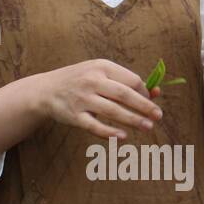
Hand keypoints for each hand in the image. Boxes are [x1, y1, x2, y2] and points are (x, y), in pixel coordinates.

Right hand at [36, 58, 162, 140]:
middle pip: (124, 94)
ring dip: (132, 120)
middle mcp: (91, 81)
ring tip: (148, 127)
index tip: (150, 103)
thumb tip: (156, 92)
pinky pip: (94, 126)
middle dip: (144, 106)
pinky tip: (122, 137)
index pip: (131, 80)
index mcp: (101, 66)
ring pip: (112, 111)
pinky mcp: (74, 116)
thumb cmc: (80, 81)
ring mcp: (82, 99)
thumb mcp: (99, 73)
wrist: (46, 90)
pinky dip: (109, 132)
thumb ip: (125, 82)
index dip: (145, 93)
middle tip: (158, 116)